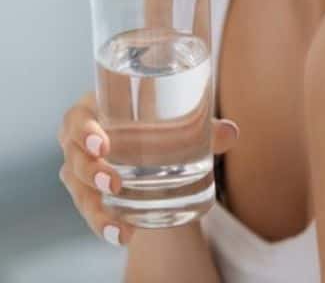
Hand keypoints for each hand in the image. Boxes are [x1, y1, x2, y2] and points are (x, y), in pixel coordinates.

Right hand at [57, 90, 239, 245]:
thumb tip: (231, 132)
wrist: (157, 145)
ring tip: (119, 224)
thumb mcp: (180, 119)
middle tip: (113, 182)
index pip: (77, 117)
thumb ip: (205, 127)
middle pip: (73, 156)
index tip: (102, 144)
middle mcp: (83, 141)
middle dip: (89, 171)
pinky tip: (123, 234)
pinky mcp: (91, 194)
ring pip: (78, 190)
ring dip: (95, 209)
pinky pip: (92, 211)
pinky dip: (105, 224)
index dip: (83, 130)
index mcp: (97, 110)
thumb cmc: (162, 120)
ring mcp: (83, 170)